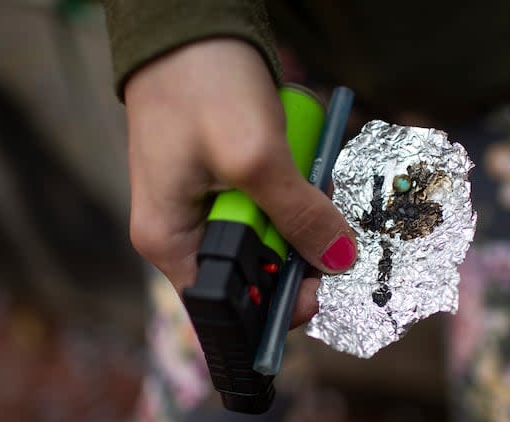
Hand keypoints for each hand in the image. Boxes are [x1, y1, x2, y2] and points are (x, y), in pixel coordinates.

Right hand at [124, 39, 356, 325]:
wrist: (189, 25)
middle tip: (324, 218)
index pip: (228, 304)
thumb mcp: (255, 158)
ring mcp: (203, 204)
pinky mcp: (223, 179)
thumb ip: (299, 215)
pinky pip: (266, 203)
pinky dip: (291, 191)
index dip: (276, 304)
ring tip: (312, 179)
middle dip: (294, 249)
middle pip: (252, 270)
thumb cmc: (202, 87)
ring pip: (265, 235)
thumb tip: (339, 259)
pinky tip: (302, 165)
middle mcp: (182, 231)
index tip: (321, 287)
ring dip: (298, 215)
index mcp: (171, 241)